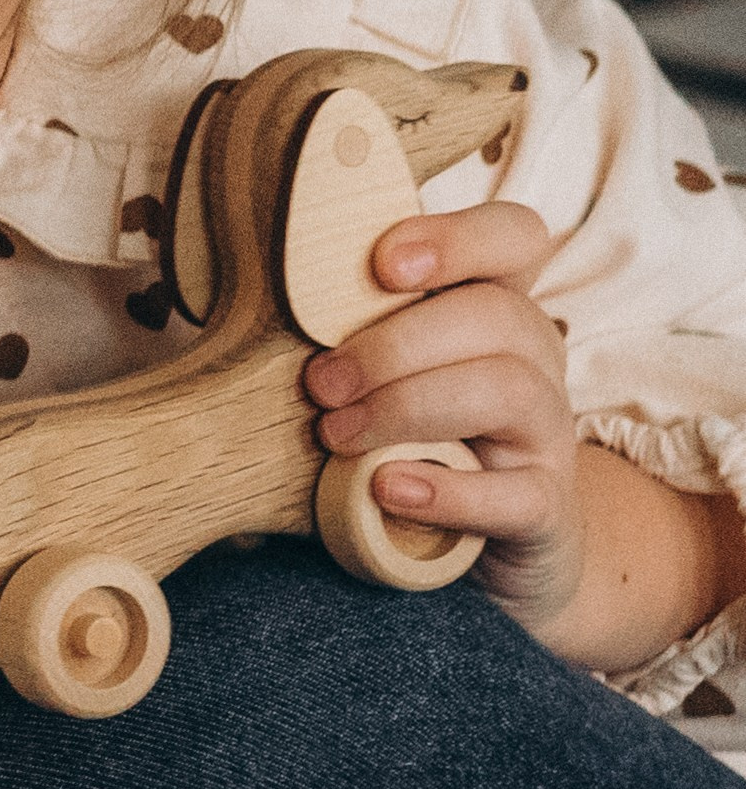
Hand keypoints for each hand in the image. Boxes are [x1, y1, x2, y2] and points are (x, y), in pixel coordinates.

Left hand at [303, 200, 582, 630]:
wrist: (475, 551)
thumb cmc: (405, 442)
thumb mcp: (379, 376)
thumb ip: (343, 333)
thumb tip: (240, 296)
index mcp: (495, 306)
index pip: (513, 237)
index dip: (456, 237)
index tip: (382, 265)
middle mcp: (535, 359)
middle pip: (495, 315)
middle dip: (394, 344)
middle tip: (319, 384)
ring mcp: (548, 434)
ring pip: (508, 390)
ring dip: (408, 407)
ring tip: (337, 435)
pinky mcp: (543, 509)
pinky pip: (514, 493)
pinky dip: (446, 490)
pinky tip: (387, 488)